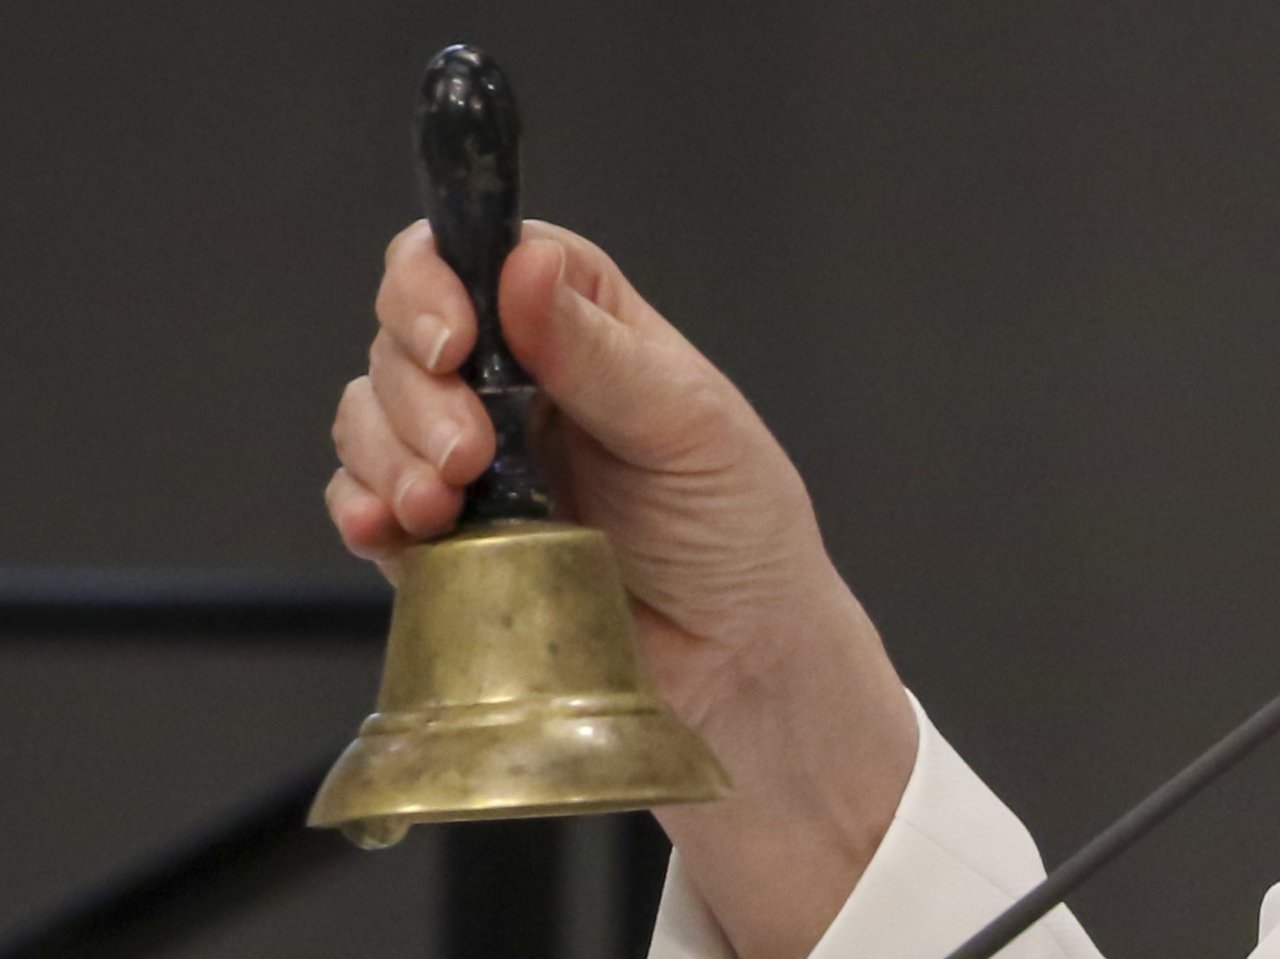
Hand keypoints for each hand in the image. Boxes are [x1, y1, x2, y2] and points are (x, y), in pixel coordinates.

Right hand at [327, 219, 916, 958]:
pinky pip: (367, 502)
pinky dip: (361, 506)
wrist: (733, 664)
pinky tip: (388, 528)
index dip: (438, 281)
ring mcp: (472, 461)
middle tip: (472, 454)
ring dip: (388, 452)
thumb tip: (525, 263)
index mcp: (579, 326)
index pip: (474, 259)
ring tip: (443, 505)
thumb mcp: (688, 426)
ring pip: (372, 416)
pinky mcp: (445, 539)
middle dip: (418, 390)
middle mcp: (514, 385)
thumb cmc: (737, 531)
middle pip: (405, 338)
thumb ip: (599, 353)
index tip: (455, 340)